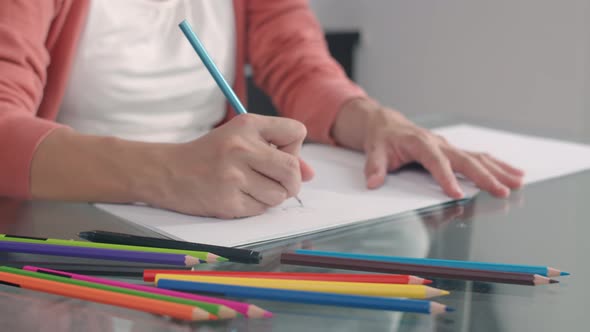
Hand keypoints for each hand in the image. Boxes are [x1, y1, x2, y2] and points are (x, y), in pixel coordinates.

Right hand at [149, 114, 313, 217]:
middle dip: (292, 181)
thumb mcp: (243, 140)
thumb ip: (279, 151)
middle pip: (293, 169)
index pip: (297, 132)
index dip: (294, 147)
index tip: (278, 153)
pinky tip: (238, 196)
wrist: (168, 172)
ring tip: (252, 188)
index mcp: (247, 124)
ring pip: (279, 195)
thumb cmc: (211, 155)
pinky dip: (255, 207)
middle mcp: (241, 148)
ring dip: (272, 196)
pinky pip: (261, 209)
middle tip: (278, 181)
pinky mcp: (228, 202)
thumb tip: (311, 174)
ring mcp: (233, 176)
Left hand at [333, 99, 523, 197]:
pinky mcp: (454, 151)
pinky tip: (512, 173)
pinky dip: (496, 165)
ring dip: (498, 170)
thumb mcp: (374, 151)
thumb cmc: (382, 138)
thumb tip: (373, 182)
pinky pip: (478, 157)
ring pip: (478, 157)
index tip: (456, 194)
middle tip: (502, 191)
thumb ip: (374, 167)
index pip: (435, 161)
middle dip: (485, 177)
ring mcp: (448, 146)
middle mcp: (438, 143)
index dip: (446, 178)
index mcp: (420, 143)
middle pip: (465, 160)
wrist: (386, 124)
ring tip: (518, 182)